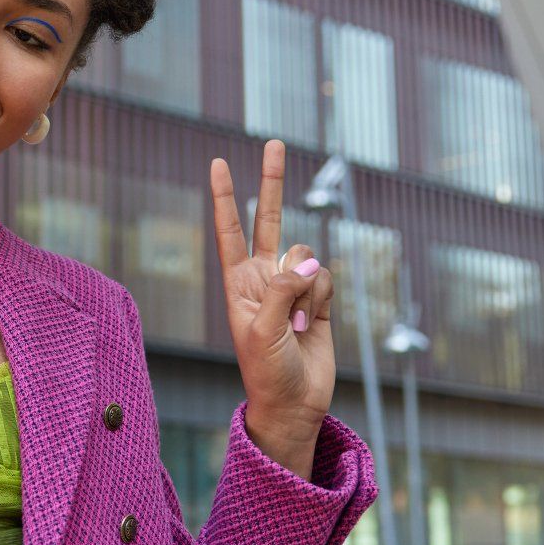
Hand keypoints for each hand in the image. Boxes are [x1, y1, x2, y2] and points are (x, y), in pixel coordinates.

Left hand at [210, 140, 334, 461]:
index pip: (229, 230)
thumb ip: (282, 288)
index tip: (217, 163)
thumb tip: (308, 259)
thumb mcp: (262, 328)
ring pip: (307, 255)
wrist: (294, 403)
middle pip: (269, 218)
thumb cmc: (267, 370)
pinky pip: (326, 276)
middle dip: (271, 181)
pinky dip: (323, 295)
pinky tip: (314, 322)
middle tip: (274, 141)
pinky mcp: (320, 297)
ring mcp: (293, 285)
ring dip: (307, 285)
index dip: (225, 197)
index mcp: (238, 282)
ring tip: (297, 322)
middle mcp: (264, 276)